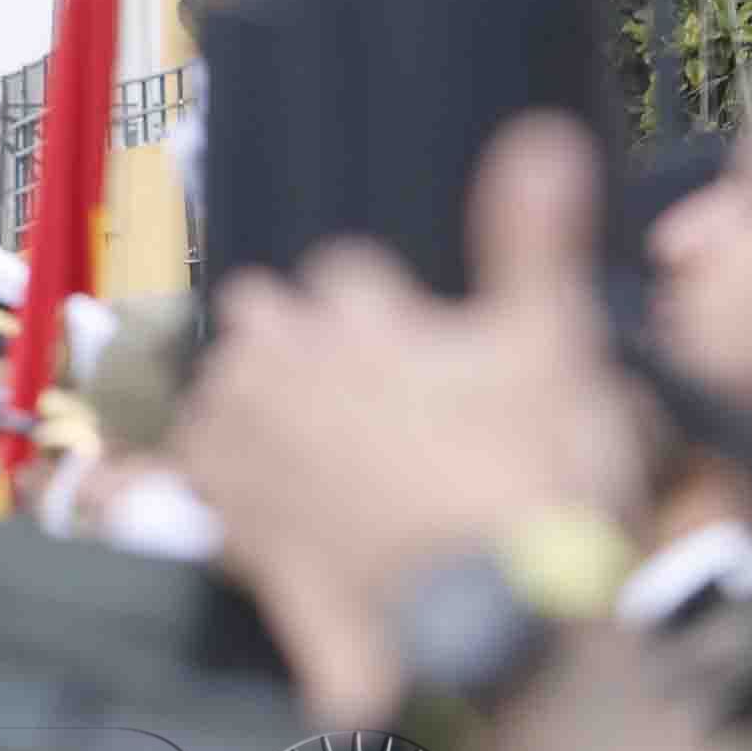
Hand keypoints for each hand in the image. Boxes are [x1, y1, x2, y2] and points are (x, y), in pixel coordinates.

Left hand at [176, 113, 647, 723]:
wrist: (497, 616)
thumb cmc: (535, 478)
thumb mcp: (554, 347)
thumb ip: (535, 239)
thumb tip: (540, 135)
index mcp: (363, 322)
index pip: (342, 272)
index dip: (371, 299)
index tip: (398, 324)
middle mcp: (292, 378)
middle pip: (257, 316)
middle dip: (290, 333)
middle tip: (336, 371)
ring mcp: (258, 456)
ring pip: (219, 392)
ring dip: (248, 400)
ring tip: (294, 429)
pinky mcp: (242, 534)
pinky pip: (196, 481)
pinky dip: (214, 478)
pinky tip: (247, 492)